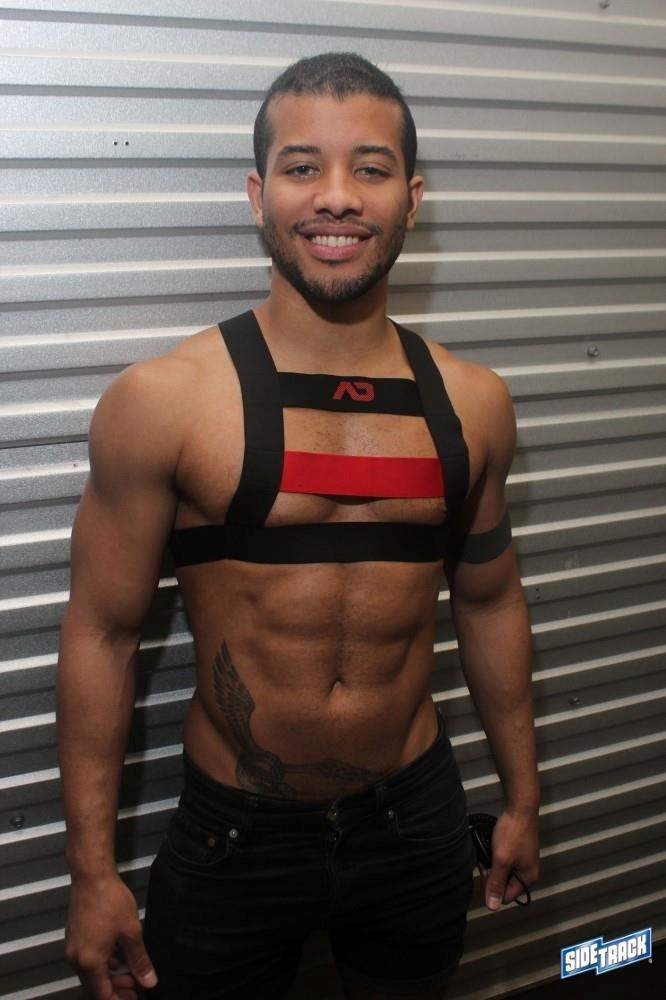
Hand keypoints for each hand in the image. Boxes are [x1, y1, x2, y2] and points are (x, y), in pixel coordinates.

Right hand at [65, 873, 157, 997]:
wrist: (91, 876)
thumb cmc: (111, 901)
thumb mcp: (131, 932)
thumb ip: (139, 960)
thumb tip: (149, 982)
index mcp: (90, 962)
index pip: (103, 995)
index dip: (119, 999)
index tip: (135, 998)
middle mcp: (76, 959)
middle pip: (95, 987)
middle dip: (115, 991)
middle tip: (135, 990)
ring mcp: (73, 948)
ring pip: (91, 974)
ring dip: (109, 978)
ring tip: (130, 975)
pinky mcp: (74, 937)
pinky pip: (87, 961)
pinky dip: (101, 965)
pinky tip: (117, 959)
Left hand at [480, 807, 538, 910]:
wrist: (520, 808)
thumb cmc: (513, 833)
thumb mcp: (502, 860)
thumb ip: (496, 883)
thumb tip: (492, 906)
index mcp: (528, 878)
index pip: (506, 896)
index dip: (492, 887)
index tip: (485, 872)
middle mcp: (528, 871)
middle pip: (504, 884)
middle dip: (491, 874)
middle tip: (484, 859)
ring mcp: (523, 860)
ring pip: (502, 871)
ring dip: (492, 864)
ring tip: (486, 851)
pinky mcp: (518, 850)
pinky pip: (504, 860)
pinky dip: (495, 855)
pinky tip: (490, 846)